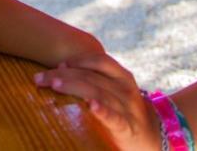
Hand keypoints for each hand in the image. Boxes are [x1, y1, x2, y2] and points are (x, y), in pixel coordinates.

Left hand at [35, 52, 162, 150]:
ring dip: (75, 87)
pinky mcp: (128, 128)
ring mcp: (128, 108)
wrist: (157, 137)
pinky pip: (115, 118)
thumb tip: (58, 71)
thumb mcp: (115, 90)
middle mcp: (126, 89)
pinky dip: (104, 111)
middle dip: (63, 75)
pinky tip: (92, 107)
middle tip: (39, 78)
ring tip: (56, 85)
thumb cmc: (126, 111)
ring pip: (99, 93)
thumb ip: (94, 80)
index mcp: (122, 77)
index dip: (77, 60)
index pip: (99, 61)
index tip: (56, 64)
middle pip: (92, 77)